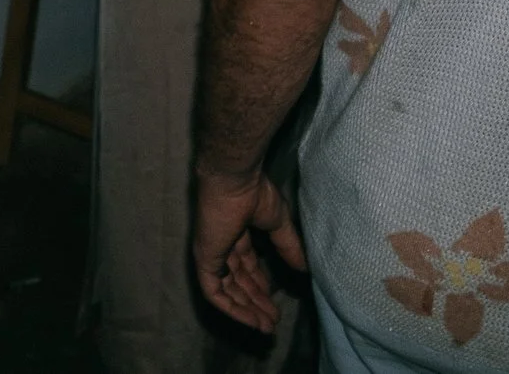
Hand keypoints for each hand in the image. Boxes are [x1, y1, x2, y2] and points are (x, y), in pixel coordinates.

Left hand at [193, 168, 305, 334]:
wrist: (235, 182)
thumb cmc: (255, 194)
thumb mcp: (279, 225)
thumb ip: (289, 248)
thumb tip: (305, 269)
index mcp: (236, 234)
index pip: (246, 267)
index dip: (261, 287)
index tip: (277, 305)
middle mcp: (222, 246)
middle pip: (238, 282)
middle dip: (256, 303)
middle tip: (273, 322)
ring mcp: (211, 253)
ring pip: (227, 291)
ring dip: (247, 310)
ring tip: (266, 326)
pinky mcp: (204, 260)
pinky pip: (214, 292)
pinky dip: (232, 308)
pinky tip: (251, 319)